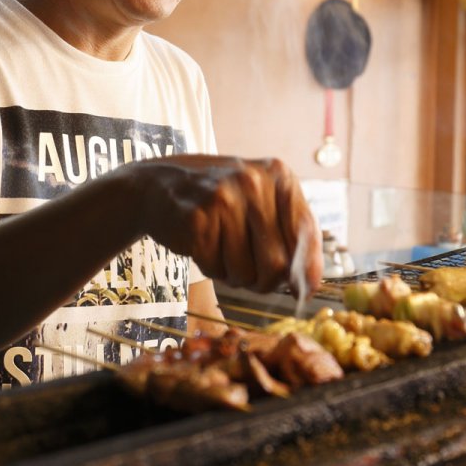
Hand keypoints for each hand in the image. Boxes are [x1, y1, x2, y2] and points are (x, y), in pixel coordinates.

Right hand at [130, 154, 322, 295]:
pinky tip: (203, 246)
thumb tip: (309, 284)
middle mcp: (254, 182)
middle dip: (266, 282)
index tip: (305, 291)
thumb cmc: (218, 198)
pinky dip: (211, 268)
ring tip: (222, 252)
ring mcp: (223, 198)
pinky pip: (216, 269)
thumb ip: (287, 232)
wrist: (157, 184)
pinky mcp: (196, 219)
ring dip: (235, 276)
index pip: (306, 231)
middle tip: (252, 276)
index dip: (308, 269)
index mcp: (278, 175)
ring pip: (246, 272)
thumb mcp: (259, 198)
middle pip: (278, 263)